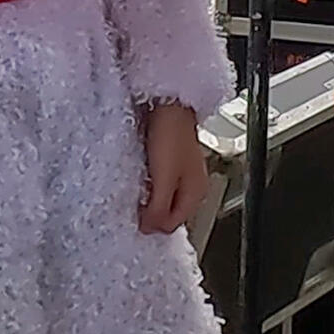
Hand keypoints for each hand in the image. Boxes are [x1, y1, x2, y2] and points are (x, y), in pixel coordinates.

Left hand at [140, 101, 207, 234]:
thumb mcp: (164, 179)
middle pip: (169, 213)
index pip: (173, 225)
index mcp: (196, 193)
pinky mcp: (172, 161)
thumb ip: (158, 208)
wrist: (169, 104)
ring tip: (138, 188)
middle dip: (152, 212)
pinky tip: (141, 176)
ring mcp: (183, 172)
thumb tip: (149, 230)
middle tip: (136, 203)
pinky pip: (159, 184)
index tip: (137, 216)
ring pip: (163, 199)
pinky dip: (149, 184)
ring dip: (149, 198)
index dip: (153, 224)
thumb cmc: (170, 136)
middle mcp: (193, 185)